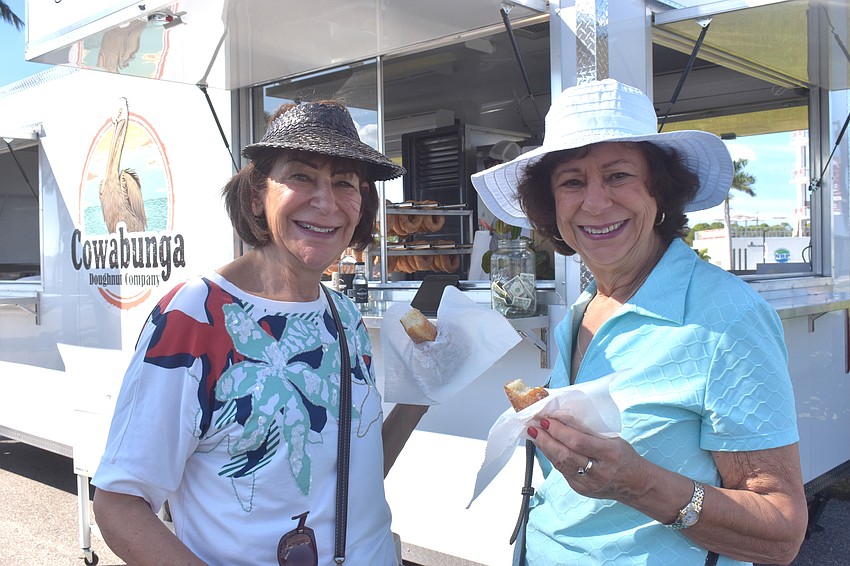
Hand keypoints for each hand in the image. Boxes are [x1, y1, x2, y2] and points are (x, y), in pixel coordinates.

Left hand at [528, 416, 645, 501]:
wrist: (635, 485)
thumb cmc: (624, 457)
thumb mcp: (613, 439)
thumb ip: (588, 431)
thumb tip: (562, 417)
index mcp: (610, 455)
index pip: (579, 442)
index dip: (559, 430)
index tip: (546, 419)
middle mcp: (598, 472)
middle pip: (565, 455)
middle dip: (546, 439)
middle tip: (533, 425)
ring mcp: (587, 484)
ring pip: (560, 464)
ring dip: (544, 447)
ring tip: (534, 433)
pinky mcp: (580, 489)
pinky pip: (561, 471)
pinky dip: (552, 456)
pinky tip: (545, 446)